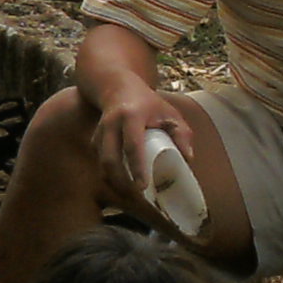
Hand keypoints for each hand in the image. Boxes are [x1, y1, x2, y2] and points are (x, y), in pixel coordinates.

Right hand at [91, 86, 193, 202]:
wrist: (117, 86)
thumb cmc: (148, 103)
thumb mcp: (169, 113)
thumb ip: (182, 134)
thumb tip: (188, 159)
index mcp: (131, 116)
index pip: (132, 146)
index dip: (137, 168)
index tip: (143, 186)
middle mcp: (112, 123)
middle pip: (110, 159)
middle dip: (120, 182)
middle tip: (135, 196)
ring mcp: (100, 131)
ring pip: (102, 163)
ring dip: (114, 181)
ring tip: (130, 194)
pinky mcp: (94, 139)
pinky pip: (100, 162)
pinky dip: (110, 175)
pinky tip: (122, 184)